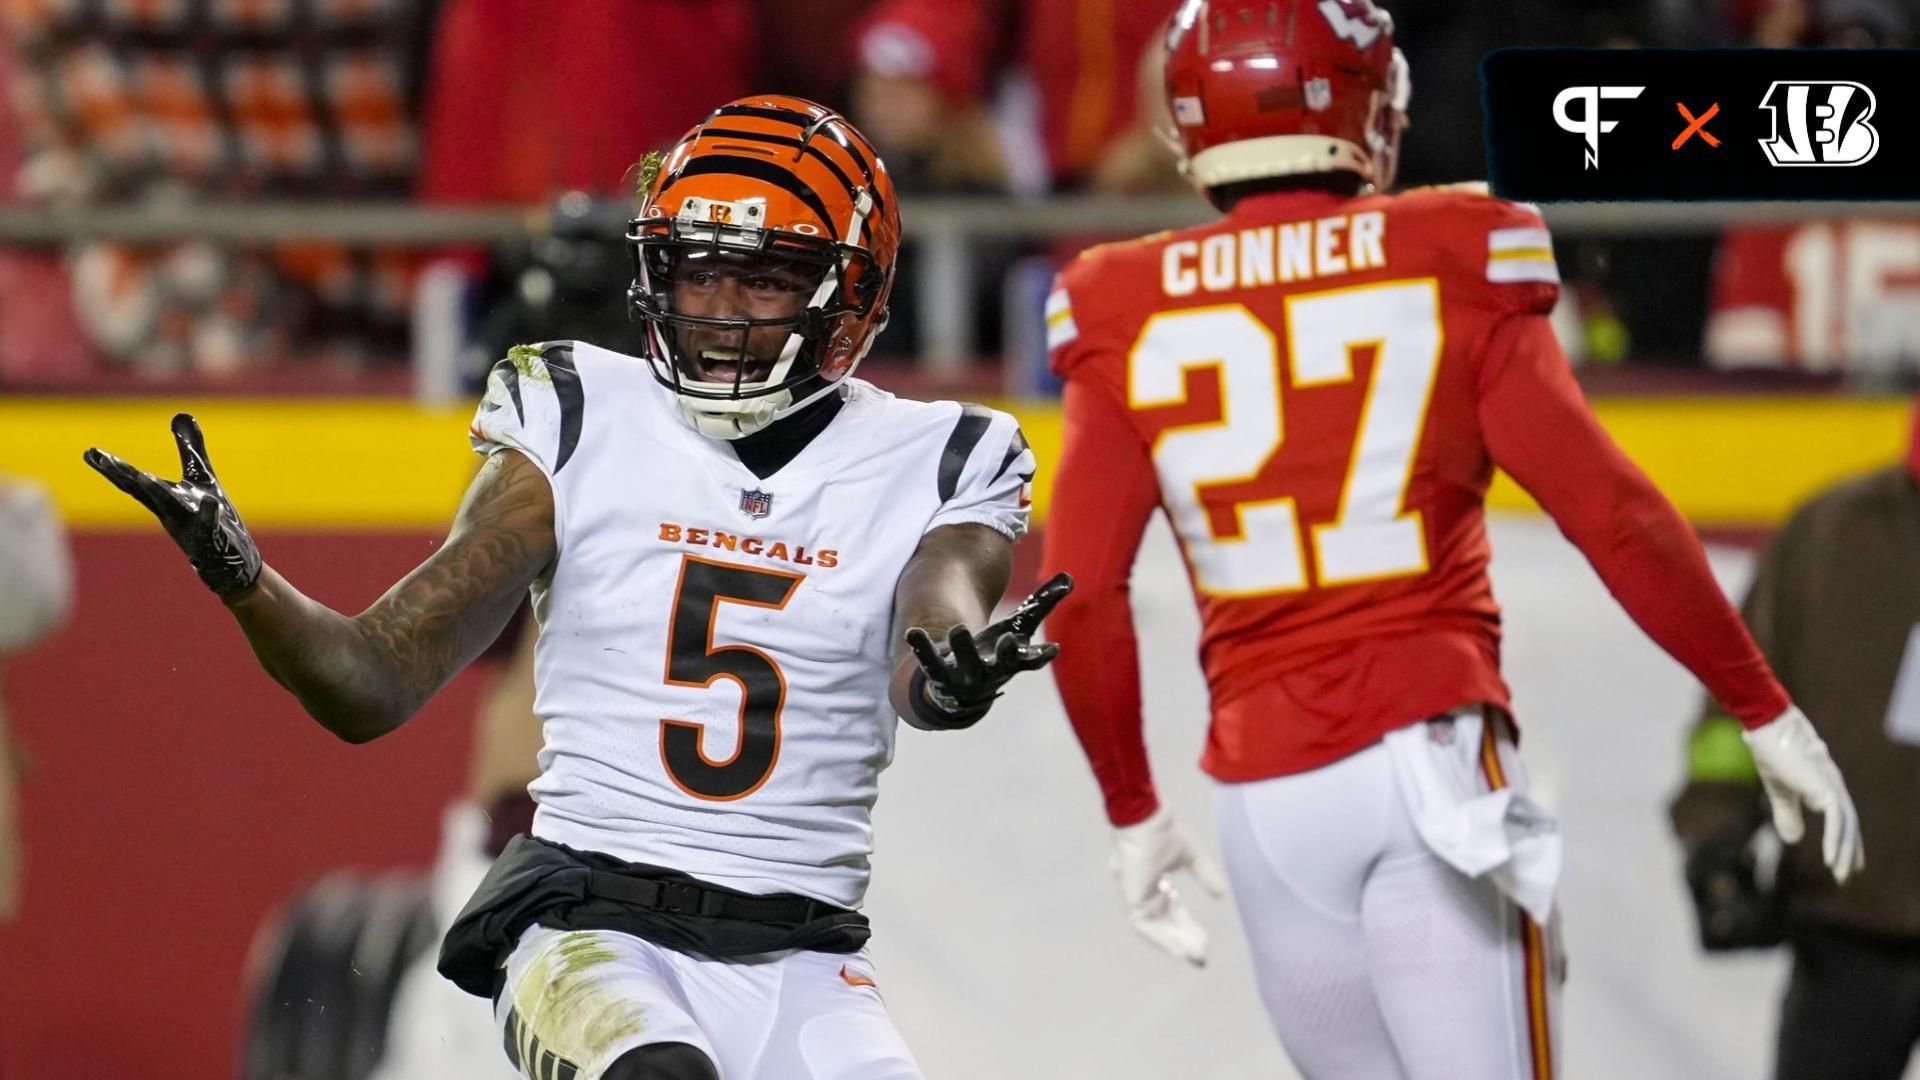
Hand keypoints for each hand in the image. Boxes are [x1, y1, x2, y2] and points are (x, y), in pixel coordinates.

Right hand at [84, 413, 261, 596]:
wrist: (231, 563)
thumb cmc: (212, 518)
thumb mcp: (201, 478)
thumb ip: (190, 449)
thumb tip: (182, 414)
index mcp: (165, 498)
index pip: (134, 481)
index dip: (113, 467)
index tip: (90, 452)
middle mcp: (171, 512)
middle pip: (143, 492)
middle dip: (123, 475)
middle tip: (101, 459)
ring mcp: (190, 528)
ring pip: (170, 509)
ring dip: (156, 492)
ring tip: (143, 476)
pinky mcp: (213, 540)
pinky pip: (210, 527)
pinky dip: (209, 514)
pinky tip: (211, 501)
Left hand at [903, 572, 1072, 721]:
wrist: (962, 691)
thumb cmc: (996, 652)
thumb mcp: (1018, 628)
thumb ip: (1041, 605)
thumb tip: (1069, 578)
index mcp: (1013, 661)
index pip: (1031, 661)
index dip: (1042, 656)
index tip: (1053, 649)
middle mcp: (991, 672)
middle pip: (1000, 664)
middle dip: (1005, 654)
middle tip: (1008, 641)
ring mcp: (964, 677)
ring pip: (965, 665)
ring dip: (963, 648)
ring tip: (959, 629)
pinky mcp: (938, 676)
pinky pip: (929, 663)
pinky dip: (922, 649)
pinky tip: (913, 633)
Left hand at [1112, 808, 1226, 965]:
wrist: (1145, 814)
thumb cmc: (1163, 827)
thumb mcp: (1191, 855)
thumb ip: (1205, 874)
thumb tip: (1221, 893)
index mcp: (1154, 879)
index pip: (1171, 910)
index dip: (1186, 926)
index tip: (1204, 942)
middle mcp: (1143, 889)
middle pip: (1164, 922)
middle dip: (1184, 939)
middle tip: (1203, 955)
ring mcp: (1134, 894)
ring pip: (1156, 928)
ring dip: (1175, 942)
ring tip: (1196, 955)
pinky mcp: (1130, 897)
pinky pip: (1145, 926)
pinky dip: (1162, 937)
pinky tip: (1180, 948)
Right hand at [1743, 706, 1863, 883]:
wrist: (1769, 729)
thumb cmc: (1771, 752)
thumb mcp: (1778, 790)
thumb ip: (1787, 813)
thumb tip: (1794, 840)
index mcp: (1823, 785)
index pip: (1841, 818)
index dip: (1845, 839)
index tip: (1847, 860)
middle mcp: (1833, 787)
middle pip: (1848, 825)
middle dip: (1849, 851)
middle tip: (1847, 875)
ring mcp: (1831, 788)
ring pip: (1845, 827)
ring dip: (1844, 852)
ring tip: (1841, 875)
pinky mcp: (1825, 790)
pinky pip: (1836, 822)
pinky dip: (1836, 842)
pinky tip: (1832, 860)